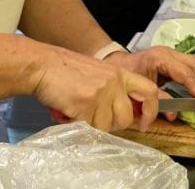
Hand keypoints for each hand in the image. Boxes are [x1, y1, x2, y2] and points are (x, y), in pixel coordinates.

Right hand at [33, 46, 161, 132]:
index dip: (151, 111)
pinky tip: (70, 112)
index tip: (143, 123)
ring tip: (79, 111)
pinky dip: (78, 125)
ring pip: (106, 126)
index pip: (150, 91)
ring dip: (92, 125)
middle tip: (94, 117)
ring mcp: (101, 92)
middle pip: (126, 117)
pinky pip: (88, 127)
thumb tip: (125, 115)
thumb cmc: (67, 71)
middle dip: (111, 124)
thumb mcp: (100, 74)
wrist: (43, 65)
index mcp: (121, 73)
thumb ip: (114, 90)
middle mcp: (114, 82)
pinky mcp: (85, 103)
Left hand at [108, 46, 194, 99]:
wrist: (114, 63)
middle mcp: (169, 52)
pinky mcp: (171, 58)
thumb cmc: (124, 75)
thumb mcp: (140, 89)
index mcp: (161, 58)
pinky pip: (189, 65)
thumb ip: (158, 100)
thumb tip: (174, 115)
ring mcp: (171, 53)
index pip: (186, 73)